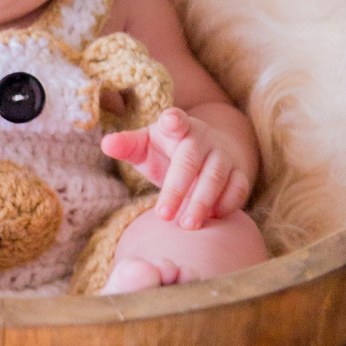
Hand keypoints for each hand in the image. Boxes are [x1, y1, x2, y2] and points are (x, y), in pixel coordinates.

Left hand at [102, 108, 250, 229]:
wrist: (208, 151)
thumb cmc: (167, 151)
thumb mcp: (145, 146)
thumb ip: (127, 146)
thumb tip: (106, 144)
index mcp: (177, 127)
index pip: (175, 119)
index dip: (173, 120)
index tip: (170, 121)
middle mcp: (202, 138)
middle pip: (190, 161)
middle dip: (177, 189)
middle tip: (163, 216)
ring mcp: (222, 155)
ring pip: (216, 177)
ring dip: (202, 202)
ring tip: (187, 225)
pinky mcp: (238, 172)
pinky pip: (238, 188)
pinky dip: (227, 205)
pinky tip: (212, 219)